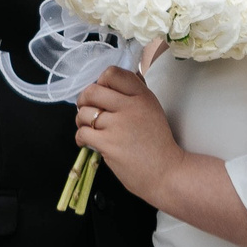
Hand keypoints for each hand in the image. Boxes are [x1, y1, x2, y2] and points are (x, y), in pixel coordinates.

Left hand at [75, 66, 182, 207]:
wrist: (166, 173)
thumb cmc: (158, 143)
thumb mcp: (152, 110)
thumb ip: (134, 94)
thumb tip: (109, 82)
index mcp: (142, 96)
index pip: (112, 73)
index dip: (100, 81)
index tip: (101, 93)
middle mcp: (130, 106)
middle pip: (92, 90)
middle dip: (83, 99)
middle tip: (86, 108)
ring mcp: (118, 125)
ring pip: (84, 113)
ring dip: (81, 120)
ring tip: (88, 128)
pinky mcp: (108, 144)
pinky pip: (82, 133)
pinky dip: (80, 137)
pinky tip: (87, 142)